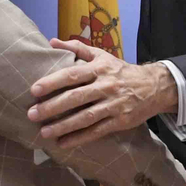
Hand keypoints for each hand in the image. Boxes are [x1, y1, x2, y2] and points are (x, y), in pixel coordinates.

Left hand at [27, 39, 178, 147]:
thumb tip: (51, 42)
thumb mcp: (101, 55)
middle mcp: (105, 86)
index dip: (53, 82)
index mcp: (99, 69)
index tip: (34, 90)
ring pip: (85, 117)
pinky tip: (63, 143)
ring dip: (63, 126)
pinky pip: (96, 131)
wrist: (153, 87)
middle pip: (76, 97)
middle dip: (52, 107)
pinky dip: (79, 138)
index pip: (72, 74)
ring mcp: (113, 105)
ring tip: (44, 132)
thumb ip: (77, 48)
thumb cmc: (120, 71)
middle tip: (32, 114)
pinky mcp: (119, 121)